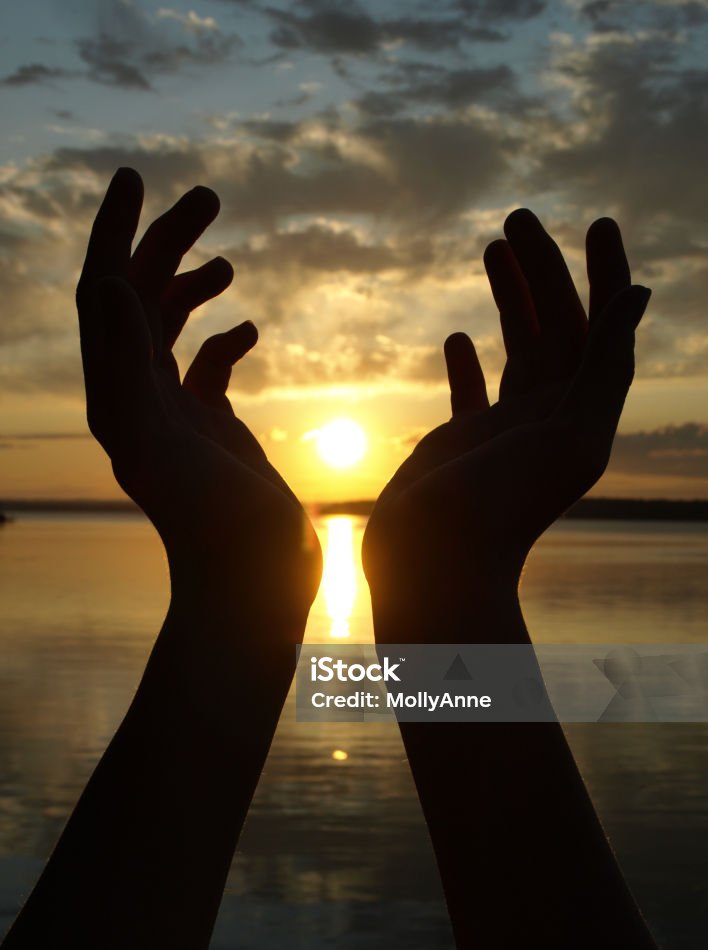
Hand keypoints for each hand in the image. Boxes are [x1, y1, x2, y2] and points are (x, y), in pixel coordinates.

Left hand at [76, 168, 320, 633]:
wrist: (251, 585)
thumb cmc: (212, 528)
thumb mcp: (163, 443)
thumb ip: (129, 366)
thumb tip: (108, 283)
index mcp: (117, 394)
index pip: (103, 293)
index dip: (114, 232)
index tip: (137, 178)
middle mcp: (137, 398)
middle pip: (139, 299)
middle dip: (166, 243)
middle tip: (208, 197)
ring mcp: (175, 414)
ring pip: (173, 330)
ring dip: (193, 285)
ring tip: (227, 256)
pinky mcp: (210, 432)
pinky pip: (208, 370)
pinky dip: (225, 340)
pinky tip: (250, 328)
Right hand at [363, 209, 650, 638]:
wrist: (437, 569)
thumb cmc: (499, 510)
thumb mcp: (568, 436)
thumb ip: (605, 368)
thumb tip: (638, 295)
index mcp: (579, 412)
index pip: (599, 329)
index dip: (605, 276)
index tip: (596, 224)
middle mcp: (547, 417)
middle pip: (553, 328)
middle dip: (542, 270)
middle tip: (518, 217)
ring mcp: (503, 431)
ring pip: (514, 351)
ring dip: (508, 300)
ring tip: (492, 248)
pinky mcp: (462, 447)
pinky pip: (471, 395)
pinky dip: (467, 363)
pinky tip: (456, 336)